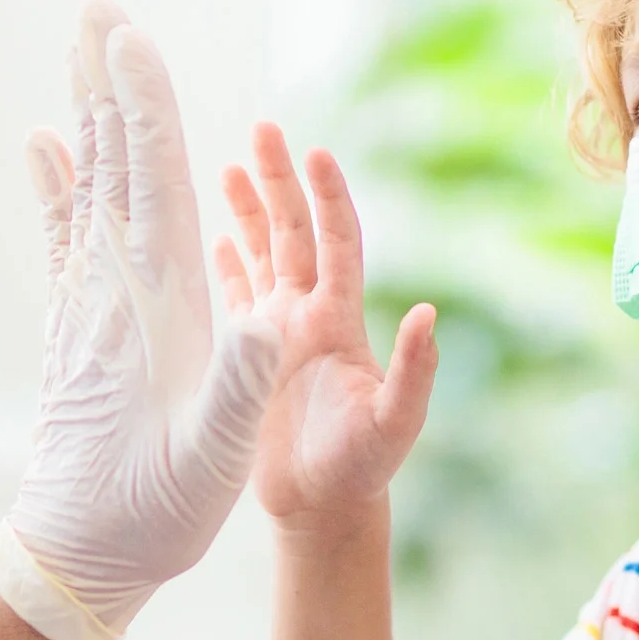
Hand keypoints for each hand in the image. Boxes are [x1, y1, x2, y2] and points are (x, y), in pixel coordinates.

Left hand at [0, 1, 283, 639]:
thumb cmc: (151, 515)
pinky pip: (67, 231)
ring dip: (89, 111)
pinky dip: (59, 180)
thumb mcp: (210, 460)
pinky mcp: (75, 327)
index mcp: (156, 307)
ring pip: (90, 185)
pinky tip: (46, 142)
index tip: (131, 40)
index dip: (145, 107)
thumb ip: (241, 388)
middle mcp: (114, 291)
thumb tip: (274, 319)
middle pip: (114, 162)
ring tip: (79, 48)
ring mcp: (89, 304)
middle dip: (109, 82)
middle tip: (97, 6)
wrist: (71, 559)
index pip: (153, 185)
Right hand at [213, 124, 436, 526]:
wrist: (323, 510)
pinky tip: (211, 238)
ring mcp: (277, 335)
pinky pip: (236, 299)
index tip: (314, 151)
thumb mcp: (394, 422)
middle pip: (293, 232)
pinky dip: (226, 266)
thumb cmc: (362, 470)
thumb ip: (414, 370)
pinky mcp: (249, 361)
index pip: (336, 241)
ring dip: (247, 212)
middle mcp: (309, 316)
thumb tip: (426, 311)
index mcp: (340, 320)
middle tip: (262, 129)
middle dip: (278, 182)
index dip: (327, 196)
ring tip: (227, 165)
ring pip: (262, 256)